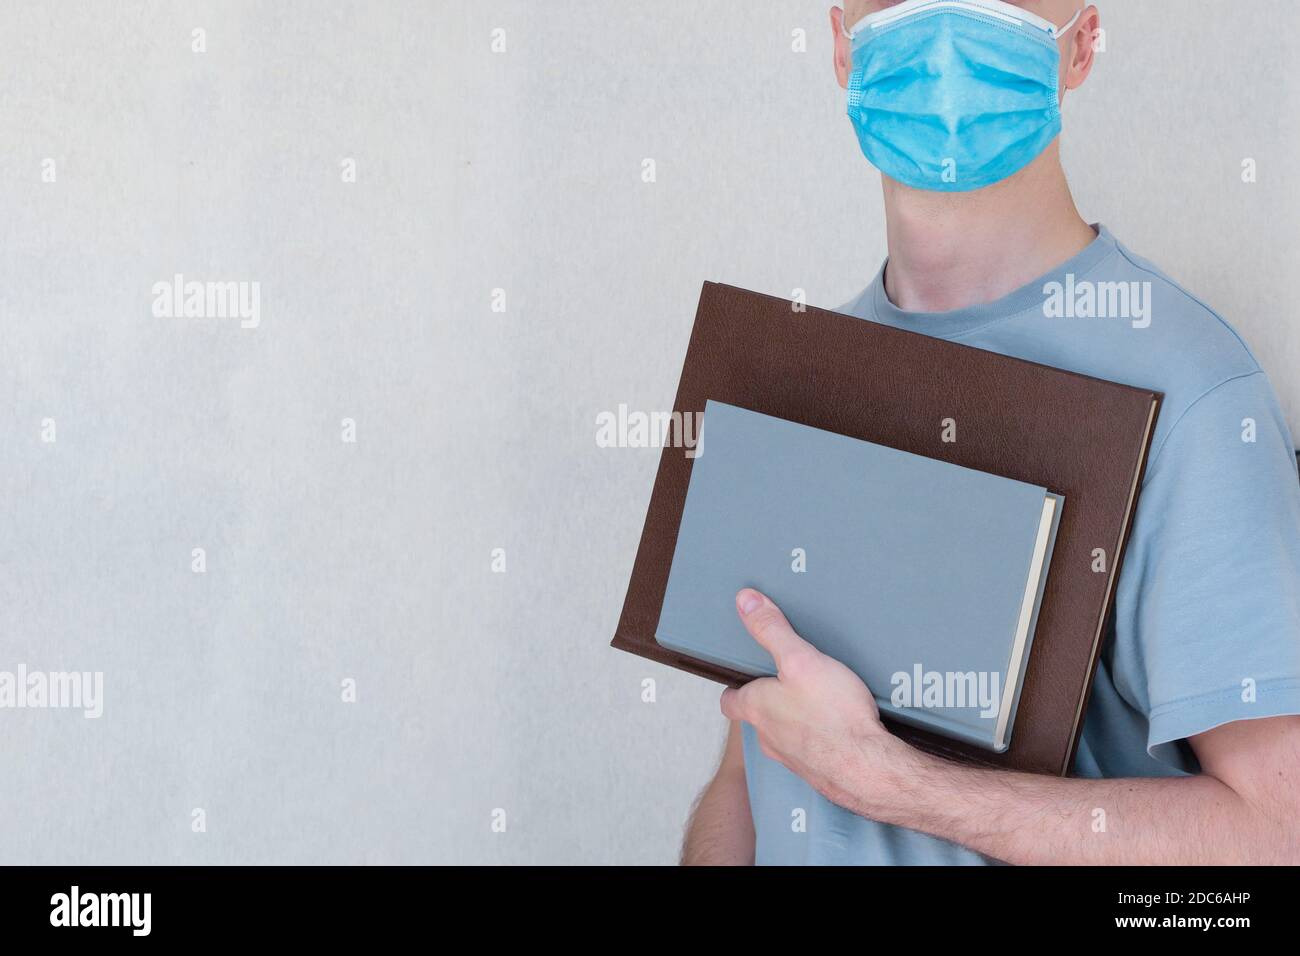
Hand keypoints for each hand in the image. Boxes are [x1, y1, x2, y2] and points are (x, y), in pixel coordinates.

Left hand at [720, 588, 914, 813]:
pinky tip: (840, 727)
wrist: (867, 770)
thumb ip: (772, 630)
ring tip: (817, 701)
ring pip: (785, 735)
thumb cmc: (834, 717)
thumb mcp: (801, 660)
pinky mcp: (819, 771)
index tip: (740, 677)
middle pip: (759, 717)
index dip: (734, 688)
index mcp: (758, 709)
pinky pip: (813, 750)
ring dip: (795, 720)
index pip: (730, 701)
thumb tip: (745, 602)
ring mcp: (793, 758)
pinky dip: (819, 738)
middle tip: (785, 681)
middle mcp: (770, 737)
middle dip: (769, 700)